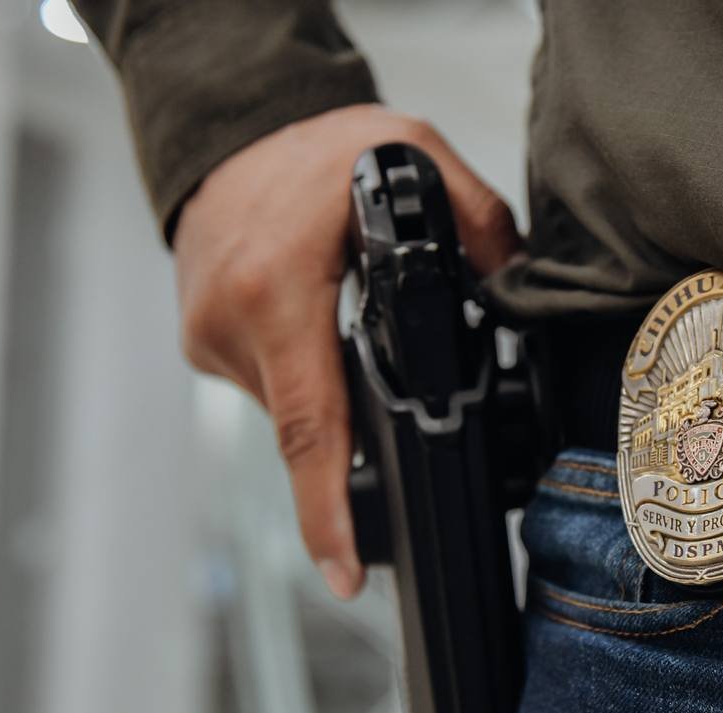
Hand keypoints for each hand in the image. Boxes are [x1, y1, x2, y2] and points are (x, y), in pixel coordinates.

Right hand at [174, 104, 521, 597]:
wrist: (228, 126)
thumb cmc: (314, 146)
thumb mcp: (412, 154)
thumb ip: (479, 223)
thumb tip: (519, 290)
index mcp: (278, 292)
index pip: (312, 426)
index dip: (328, 512)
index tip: (345, 576)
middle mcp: (231, 326)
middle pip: (309, 429)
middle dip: (358, 437)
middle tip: (398, 414)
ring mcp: (209, 339)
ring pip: (290, 411)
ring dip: (332, 397)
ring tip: (354, 337)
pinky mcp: (202, 342)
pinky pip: (269, 387)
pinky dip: (306, 376)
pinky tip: (324, 337)